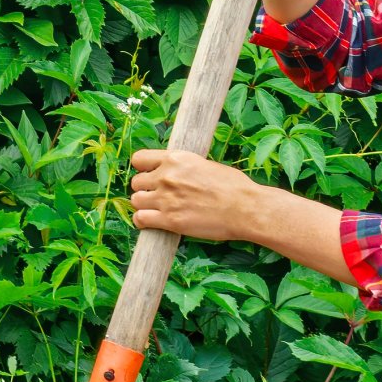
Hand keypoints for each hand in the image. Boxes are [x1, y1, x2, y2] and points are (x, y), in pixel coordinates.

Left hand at [128, 149, 268, 243]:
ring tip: (155, 210)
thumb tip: (175, 173)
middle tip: (157, 197)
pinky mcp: (169, 220)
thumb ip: (184, 168)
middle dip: (144, 189)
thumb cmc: (233, 187)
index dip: (142, 169)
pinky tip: (151, 223)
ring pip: (135, 201)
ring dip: (143, 205)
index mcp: (176, 159)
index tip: (148, 175)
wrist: (245, 208)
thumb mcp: (206, 165)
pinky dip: (142, 222)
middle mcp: (167, 176)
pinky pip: (140, 219)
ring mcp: (166, 198)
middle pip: (136, 182)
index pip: (139, 159)